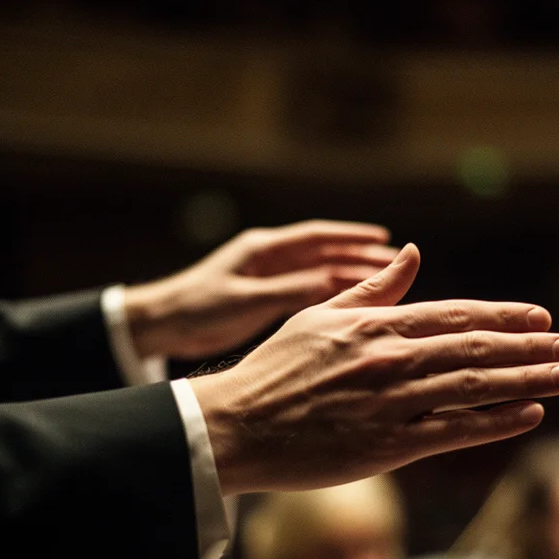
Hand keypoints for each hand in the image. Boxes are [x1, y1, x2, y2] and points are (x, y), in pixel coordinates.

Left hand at [122, 220, 397, 359]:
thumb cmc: (198, 306)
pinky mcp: (264, 297)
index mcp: (263, 249)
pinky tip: (352, 303)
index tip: (383, 239)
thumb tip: (332, 279)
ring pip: (318, 273)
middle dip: (359, 255)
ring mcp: (268, 277)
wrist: (163, 322)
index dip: (351, 236)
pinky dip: (330, 294)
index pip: (317, 236)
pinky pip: (306, 291)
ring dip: (348, 275)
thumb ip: (288, 290)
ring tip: (384, 283)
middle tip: (394, 264)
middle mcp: (269, 259)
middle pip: (324, 252)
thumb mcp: (246, 300)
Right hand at [190, 243, 558, 494]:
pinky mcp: (389, 446)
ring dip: (528, 378)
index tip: (541, 317)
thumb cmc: (275, 370)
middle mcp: (392, 359)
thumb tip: (413, 254)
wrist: (236, 427)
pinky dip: (497, 420)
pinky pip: (456, 430)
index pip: (457, 315)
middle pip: (477, 347)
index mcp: (376, 325)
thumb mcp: (320, 315)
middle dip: (531, 346)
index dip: (505, 315)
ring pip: (476, 385)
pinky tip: (530, 413)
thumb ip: (375, 290)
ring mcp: (393, 402)